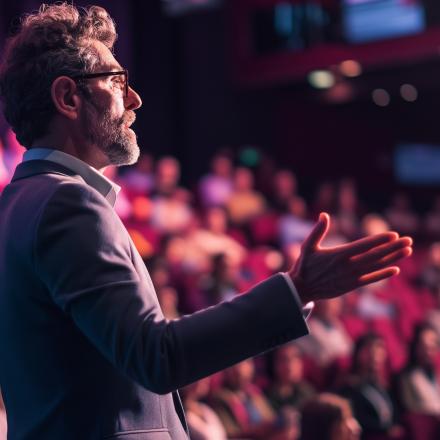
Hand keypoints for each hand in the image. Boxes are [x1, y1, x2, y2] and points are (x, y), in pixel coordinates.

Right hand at [289, 213, 412, 303]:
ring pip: (376, 267)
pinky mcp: (351, 286)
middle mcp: (348, 266)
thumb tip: (324, 215)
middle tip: (409, 241)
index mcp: (339, 255)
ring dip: (393, 259)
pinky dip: (383, 274)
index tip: (394, 235)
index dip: (380, 240)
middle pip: (375, 256)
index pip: (364, 246)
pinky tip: (395, 270)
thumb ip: (317, 231)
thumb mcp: (307, 246)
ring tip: (408, 252)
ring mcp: (351, 277)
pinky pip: (371, 279)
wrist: (302, 289)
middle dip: (393, 248)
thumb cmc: (304, 266)